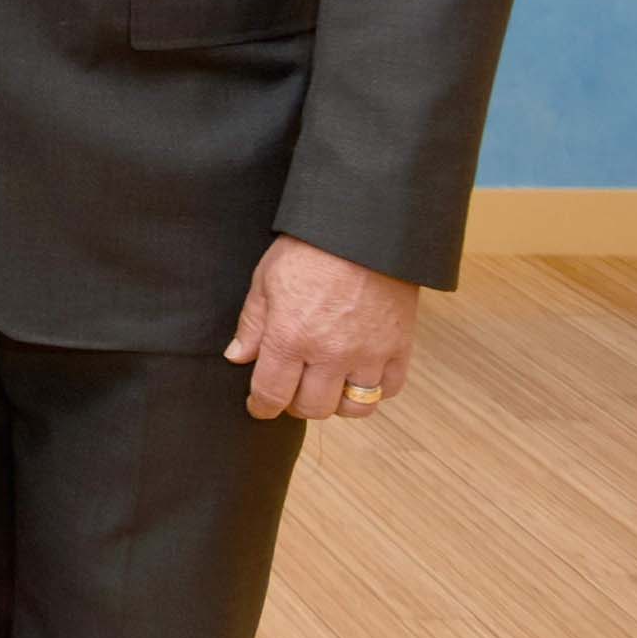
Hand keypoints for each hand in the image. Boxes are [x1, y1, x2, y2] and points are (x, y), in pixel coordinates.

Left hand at [224, 233, 417, 420]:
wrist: (362, 229)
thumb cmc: (307, 250)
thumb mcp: (265, 280)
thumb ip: (252, 324)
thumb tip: (237, 357)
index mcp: (290, 337)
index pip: (272, 393)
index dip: (262, 407)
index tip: (259, 408)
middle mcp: (330, 354)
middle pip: (313, 407)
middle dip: (296, 405)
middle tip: (292, 390)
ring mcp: (369, 354)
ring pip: (353, 408)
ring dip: (336, 403)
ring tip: (326, 385)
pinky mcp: (399, 348)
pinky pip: (389, 389)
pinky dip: (374, 390)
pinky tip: (359, 376)